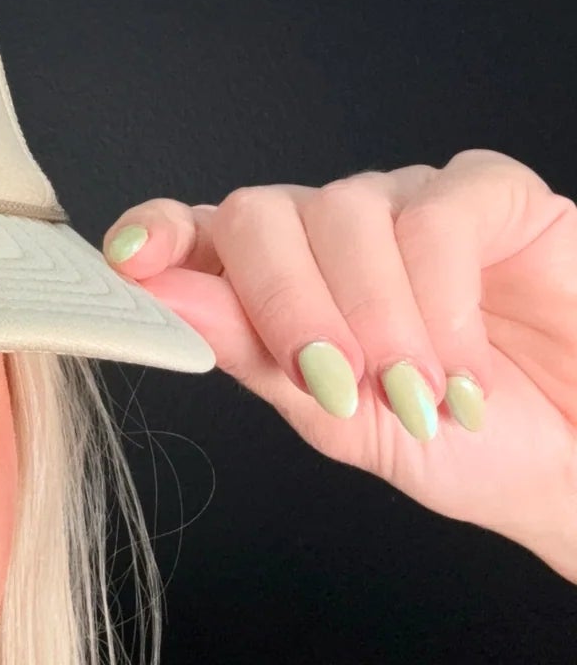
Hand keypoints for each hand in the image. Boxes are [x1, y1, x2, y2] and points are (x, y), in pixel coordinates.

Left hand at [101, 149, 576, 574]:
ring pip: (347, 212)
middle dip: (285, 302)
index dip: (159, 235)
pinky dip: (444, 303)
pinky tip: (463, 371)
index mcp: (277, 283)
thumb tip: (165, 298)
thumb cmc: (461, 446)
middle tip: (334, 381)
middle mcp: (332, 232)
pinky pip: (439, 215)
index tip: (133, 264)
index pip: (196, 230)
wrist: (576, 470)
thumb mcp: (343, 422)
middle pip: (261, 212)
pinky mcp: (491, 194)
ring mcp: (408, 204)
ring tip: (420, 396)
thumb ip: (255, 357)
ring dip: (377, 318)